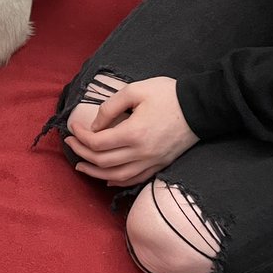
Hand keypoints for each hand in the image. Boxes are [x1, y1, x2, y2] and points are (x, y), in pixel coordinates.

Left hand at [65, 77, 198, 186]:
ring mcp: (152, 162)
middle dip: (82, 153)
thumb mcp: (135, 90)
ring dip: (95, 173)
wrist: (201, 107)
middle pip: (103, 162)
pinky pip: (135, 179)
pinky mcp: (160, 165)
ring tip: (80, 166)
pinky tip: (107, 179)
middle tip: (70, 144)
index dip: (80, 137)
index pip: (97, 143)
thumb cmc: (168, 95)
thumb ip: (110, 107)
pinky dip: (117, 182)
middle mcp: (142, 152)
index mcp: (134, 133)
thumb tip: (95, 125)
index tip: (72, 128)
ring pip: (117, 177)